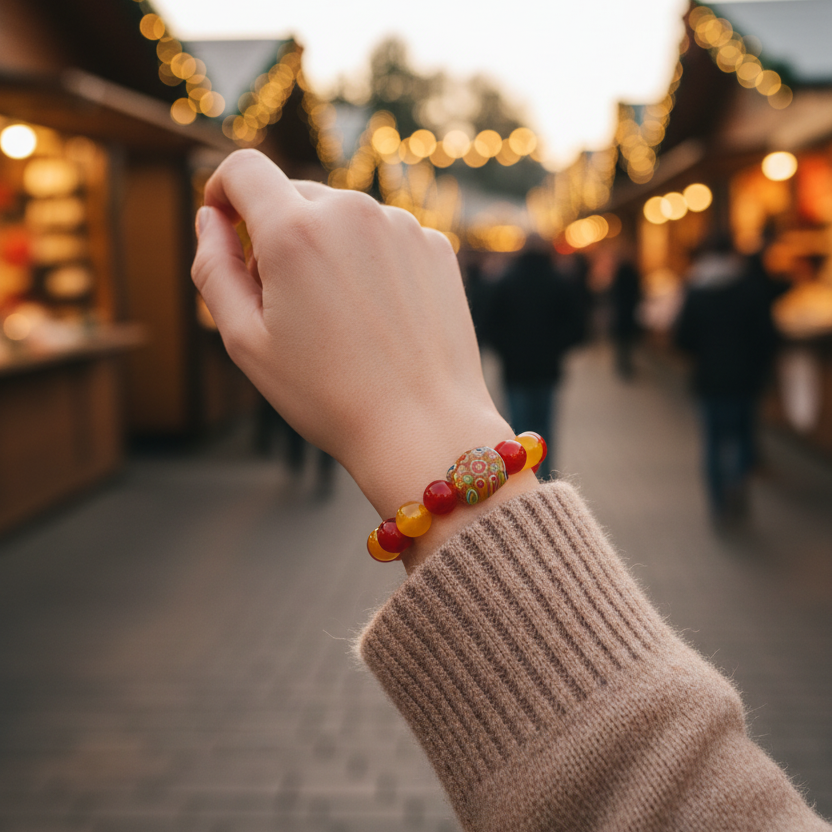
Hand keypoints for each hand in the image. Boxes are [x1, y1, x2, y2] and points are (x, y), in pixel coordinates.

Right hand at [192, 150, 536, 569]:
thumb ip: (213, 268)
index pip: (243, 169)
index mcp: (296, 231)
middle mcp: (352, 212)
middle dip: (276, 234)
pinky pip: (385, 237)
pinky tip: (378, 317)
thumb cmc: (328, 395)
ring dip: (327, 248)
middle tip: (284, 303)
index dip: (223, 189)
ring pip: (343, 217)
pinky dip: (371, 261)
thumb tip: (210, 218)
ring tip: (339, 318)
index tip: (226, 221)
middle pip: (293, 196)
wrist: (423, 427)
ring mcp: (402, 226)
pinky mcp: (436, 247)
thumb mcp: (245, 341)